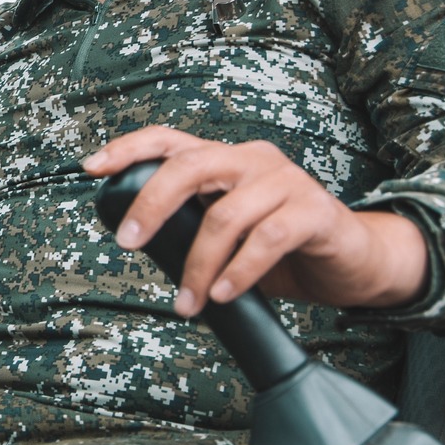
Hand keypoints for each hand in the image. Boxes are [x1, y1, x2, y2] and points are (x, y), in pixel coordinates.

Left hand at [81, 127, 427, 317]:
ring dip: (198, 266)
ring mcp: (286, 181)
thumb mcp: (228, 232)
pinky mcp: (315, 211)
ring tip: (188, 303)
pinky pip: (268, 239)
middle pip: (189, 167)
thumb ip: (191, 228)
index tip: (91, 167)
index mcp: (224, 160)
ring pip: (226, 215)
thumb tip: (141, 246)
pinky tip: (226, 294)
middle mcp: (252, 160)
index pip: (168, 140)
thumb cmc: (282, 248)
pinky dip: (240, 271)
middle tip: (129, 245)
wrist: (354, 261)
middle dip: (151, 205)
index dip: (127, 149)